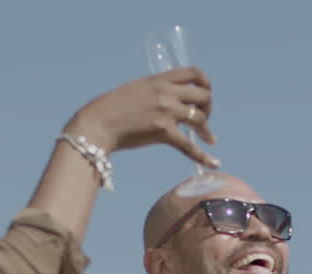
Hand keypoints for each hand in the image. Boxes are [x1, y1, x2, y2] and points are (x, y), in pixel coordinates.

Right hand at [65, 67, 217, 168]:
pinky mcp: (163, 132)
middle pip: (203, 95)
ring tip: (208, 138)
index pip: (193, 72)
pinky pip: (189, 146)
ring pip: (200, 118)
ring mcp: (166, 111)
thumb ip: (156, 90)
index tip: (205, 95)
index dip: (205, 83)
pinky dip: (203, 156)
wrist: (97, 123)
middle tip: (205, 119)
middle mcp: (166, 92)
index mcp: (159, 79)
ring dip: (207, 129)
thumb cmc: (111, 109)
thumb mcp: (137, 89)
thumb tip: (170, 98)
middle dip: (209, 107)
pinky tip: (214, 162)